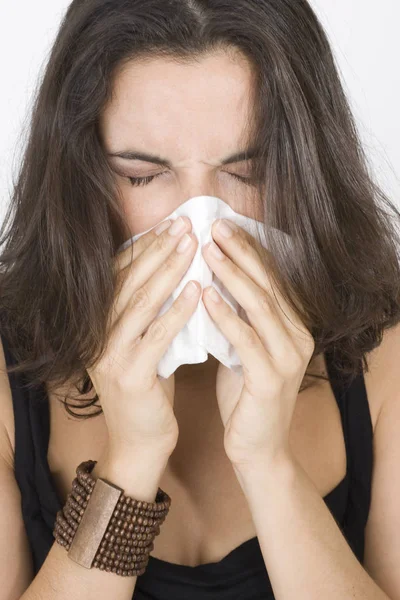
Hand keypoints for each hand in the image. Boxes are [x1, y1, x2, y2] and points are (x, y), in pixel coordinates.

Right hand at [85, 216, 200, 458]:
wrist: (140, 441)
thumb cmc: (148, 390)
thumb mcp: (142, 345)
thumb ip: (148, 313)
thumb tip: (175, 270)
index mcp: (98, 324)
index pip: (119, 275)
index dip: (145, 247)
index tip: (171, 224)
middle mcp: (97, 336)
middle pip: (129, 282)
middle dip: (158, 249)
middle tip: (184, 224)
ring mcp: (110, 356)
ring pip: (140, 303)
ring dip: (169, 271)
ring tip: (192, 246)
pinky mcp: (130, 376)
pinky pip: (156, 335)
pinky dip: (177, 310)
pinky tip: (196, 290)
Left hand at [201, 218, 314, 468]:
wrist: (257, 448)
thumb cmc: (245, 396)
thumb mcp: (244, 348)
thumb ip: (240, 317)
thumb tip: (212, 280)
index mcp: (293, 326)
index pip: (271, 278)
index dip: (248, 249)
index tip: (221, 225)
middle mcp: (298, 336)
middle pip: (268, 283)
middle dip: (240, 252)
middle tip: (213, 225)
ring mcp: (288, 357)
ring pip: (260, 305)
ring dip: (231, 275)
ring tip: (206, 250)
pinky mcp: (271, 379)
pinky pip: (246, 339)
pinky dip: (225, 315)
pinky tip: (205, 295)